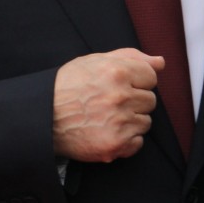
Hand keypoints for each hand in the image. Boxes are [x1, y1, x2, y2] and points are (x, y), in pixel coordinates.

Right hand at [52, 48, 164, 162]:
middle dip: (134, 101)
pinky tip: (108, 132)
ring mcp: (119, 122)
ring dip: (131, 121)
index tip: (120, 86)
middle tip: (110, 103)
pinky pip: (138, 142)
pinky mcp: (115, 145)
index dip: (136, 81)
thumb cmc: (68, 86)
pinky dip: (126, 140)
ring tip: (107, 117)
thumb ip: (131, 57)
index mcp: (118, 71)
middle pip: (150, 100)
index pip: (151, 77)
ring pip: (145, 122)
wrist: (43, 117)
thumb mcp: (95, 61)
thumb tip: (160, 63)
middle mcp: (121, 96)